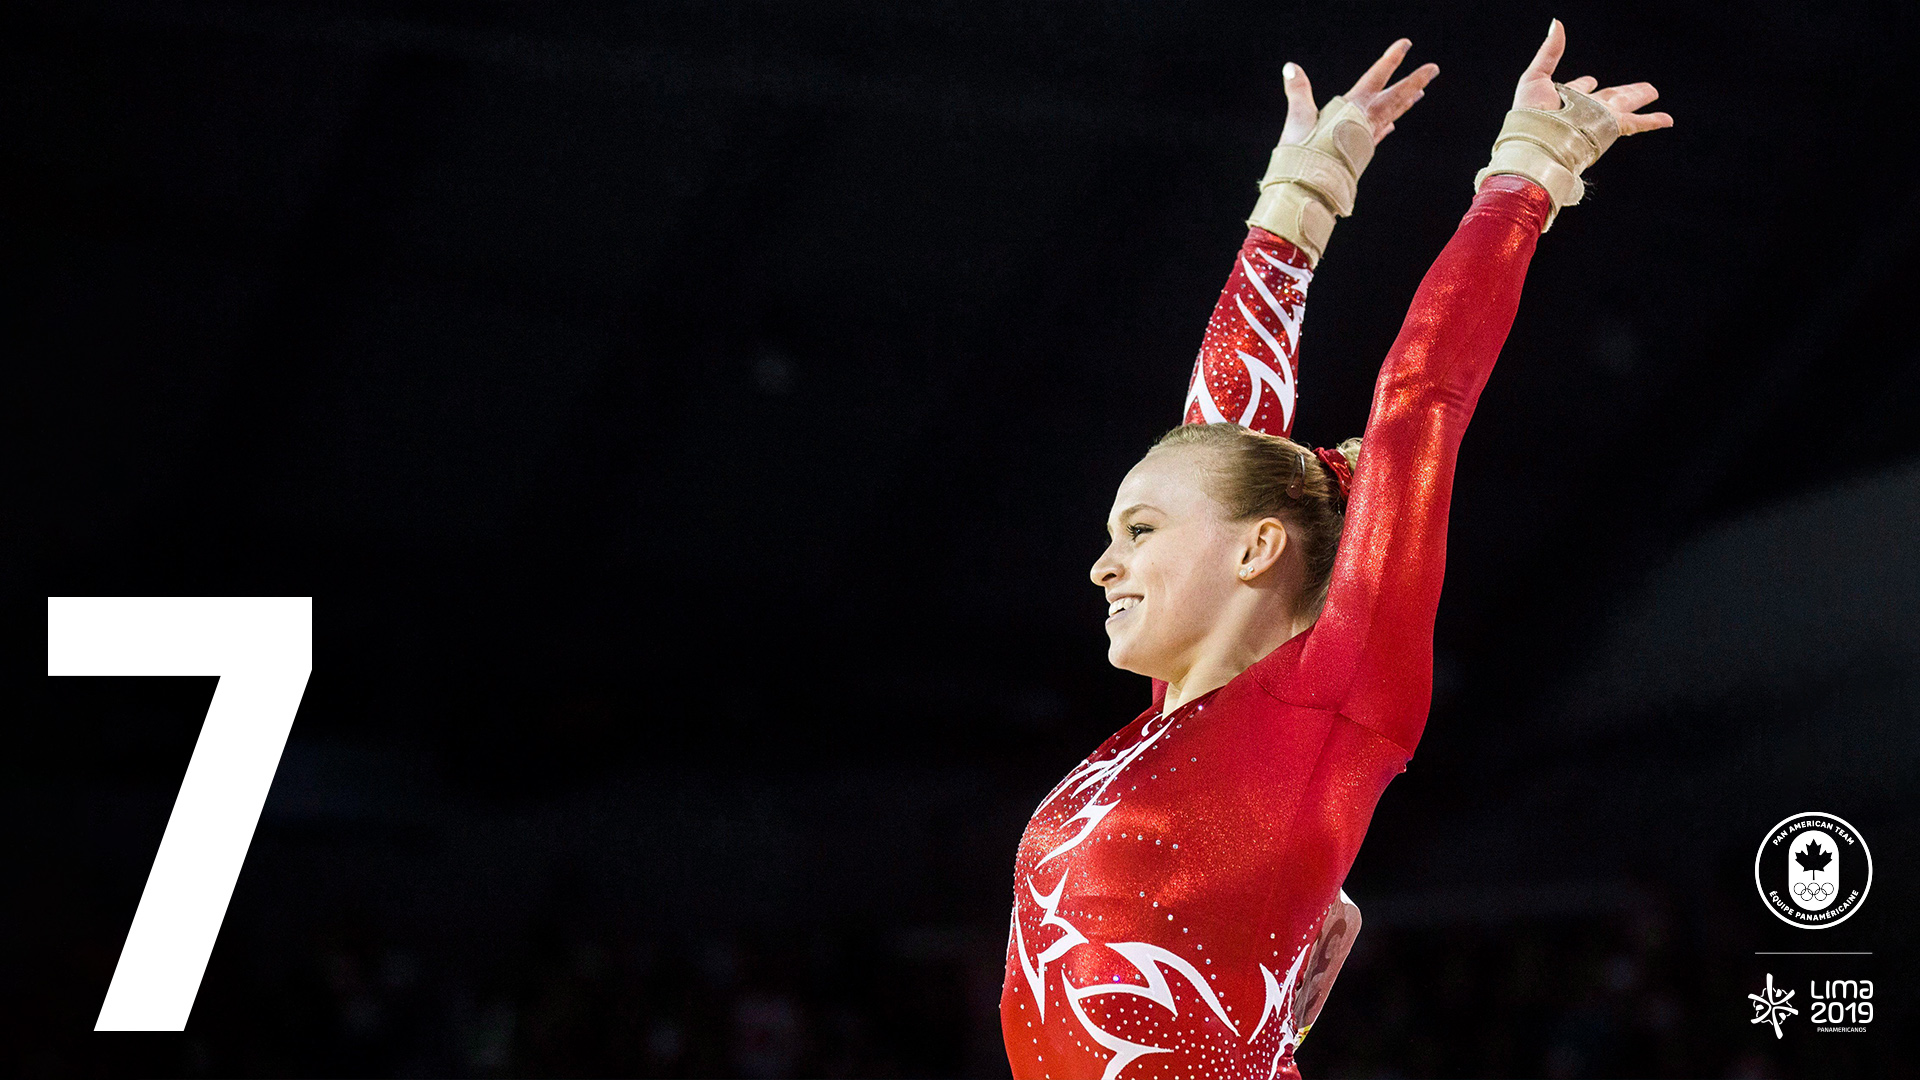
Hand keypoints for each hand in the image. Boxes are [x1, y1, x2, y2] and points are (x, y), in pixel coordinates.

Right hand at [1279, 39, 1439, 146]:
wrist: (1310, 188)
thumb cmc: (1304, 153)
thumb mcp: (1299, 118)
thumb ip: (1298, 91)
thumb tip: (1291, 67)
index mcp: (1353, 108)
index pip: (1376, 77)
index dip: (1391, 59)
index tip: (1406, 44)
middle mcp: (1366, 121)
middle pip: (1396, 96)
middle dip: (1415, 81)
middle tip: (1433, 69)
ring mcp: (1367, 138)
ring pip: (1392, 114)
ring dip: (1406, 102)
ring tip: (1419, 94)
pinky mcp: (1362, 152)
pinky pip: (1380, 134)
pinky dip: (1387, 125)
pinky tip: (1391, 125)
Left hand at [1516, 19, 1672, 134]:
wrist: (1536, 141)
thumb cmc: (1530, 113)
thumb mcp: (1536, 76)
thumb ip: (1550, 51)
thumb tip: (1557, 24)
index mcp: (1565, 98)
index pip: (1579, 89)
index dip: (1584, 84)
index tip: (1590, 80)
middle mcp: (1584, 109)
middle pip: (1609, 97)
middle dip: (1623, 91)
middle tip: (1638, 88)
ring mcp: (1599, 119)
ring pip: (1625, 106)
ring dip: (1639, 98)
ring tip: (1652, 93)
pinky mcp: (1610, 128)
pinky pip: (1635, 123)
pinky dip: (1651, 121)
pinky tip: (1666, 119)